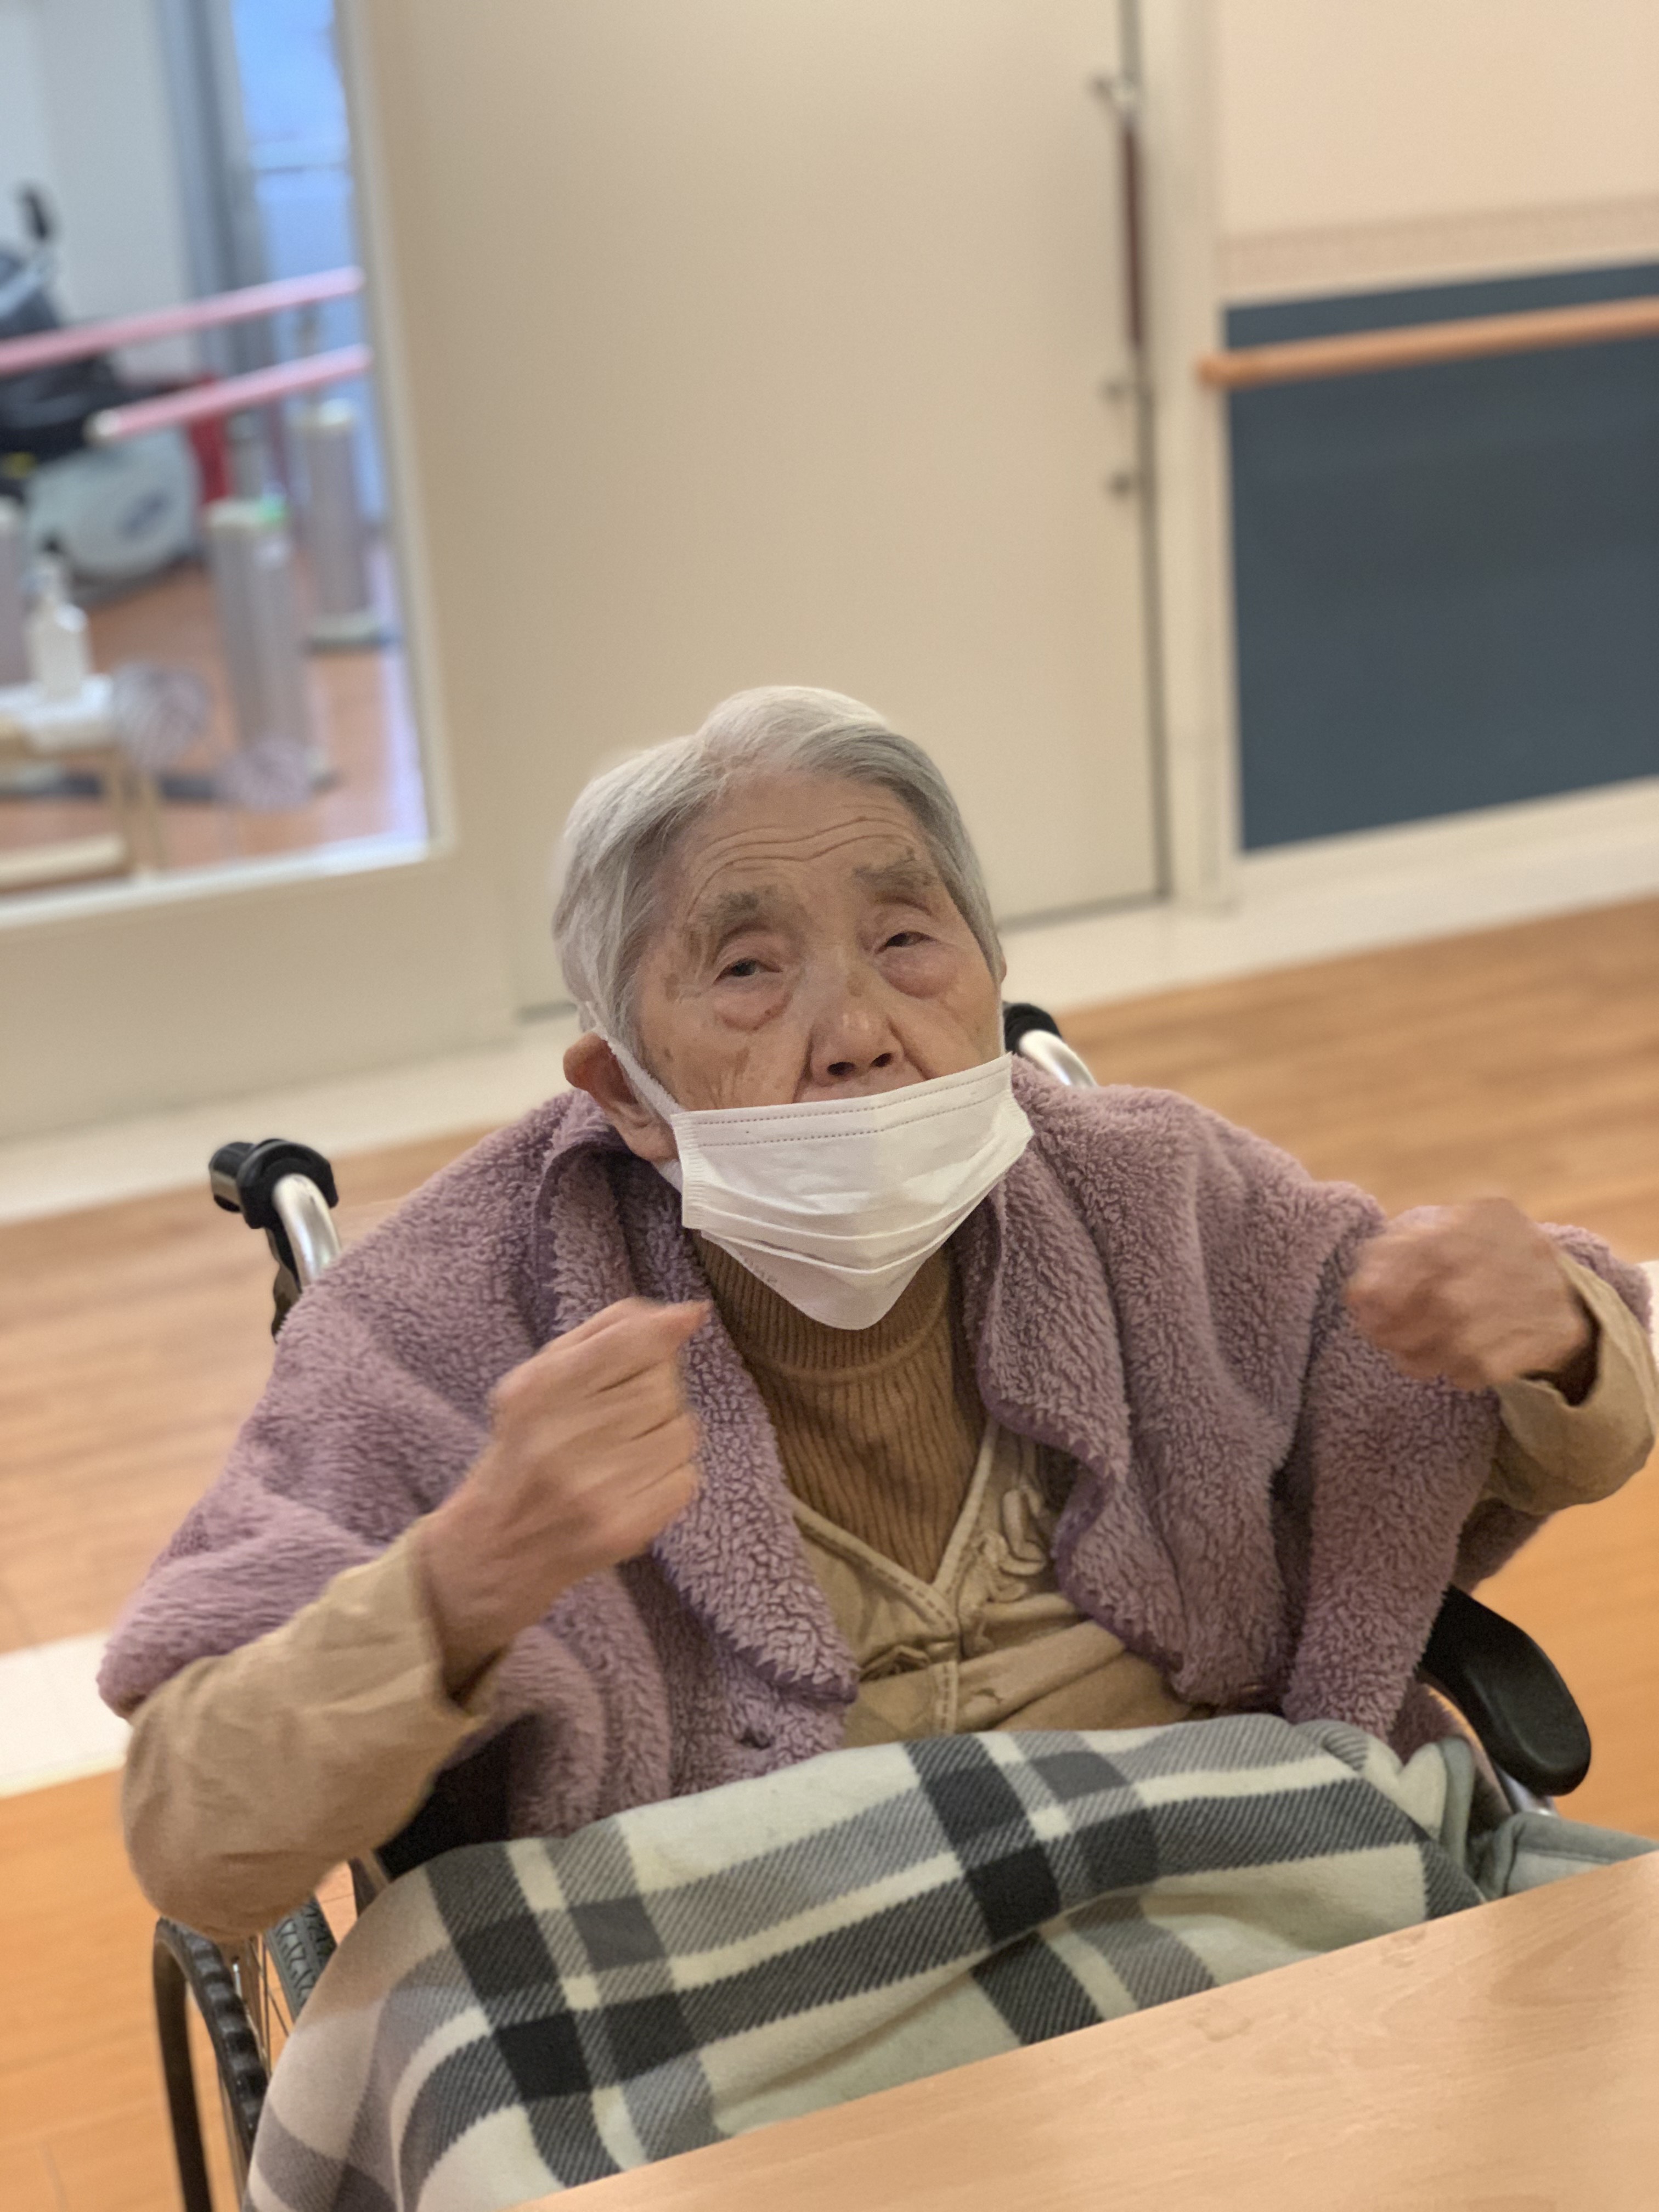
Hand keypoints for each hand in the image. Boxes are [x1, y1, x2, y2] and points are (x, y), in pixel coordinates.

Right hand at [416, 1298, 706, 1692]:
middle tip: (621, 1411)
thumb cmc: (526, 1447)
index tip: (685, 1320)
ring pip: (682, 1431)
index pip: (630, 1342)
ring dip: (664, 1433)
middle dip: (655, 1388)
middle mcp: (564, 1439)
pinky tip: (633, 1480)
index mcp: (539, 1391)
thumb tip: (689, 1313)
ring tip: (625, 1448)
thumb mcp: (541, 1377)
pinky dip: (670, 1475)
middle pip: (662, 1387)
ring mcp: (597, 1489)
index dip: (665, 1330)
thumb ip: (609, 1333)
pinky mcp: (625, 1528)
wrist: (496, 1548)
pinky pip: (686, 1478)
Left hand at [1346, 1198, 1592, 1393]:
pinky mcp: (1558, 1332)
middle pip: (1446, 1303)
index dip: (1386, 1288)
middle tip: (1379, 1339)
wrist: (1550, 1277)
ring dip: (1421, 1358)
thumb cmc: (1469, 1256)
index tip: (1362, 1310)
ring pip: (1466, 1342)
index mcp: (1486, 1215)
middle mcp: (1522, 1248)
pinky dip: (1459, 1372)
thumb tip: (1359, 1297)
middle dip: (1399, 1329)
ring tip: (1404, 1358)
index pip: (1428, 1252)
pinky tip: (1448, 1364)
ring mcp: (1545, 1291)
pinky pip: (1492, 1367)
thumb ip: (1387, 1257)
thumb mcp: (1431, 1236)